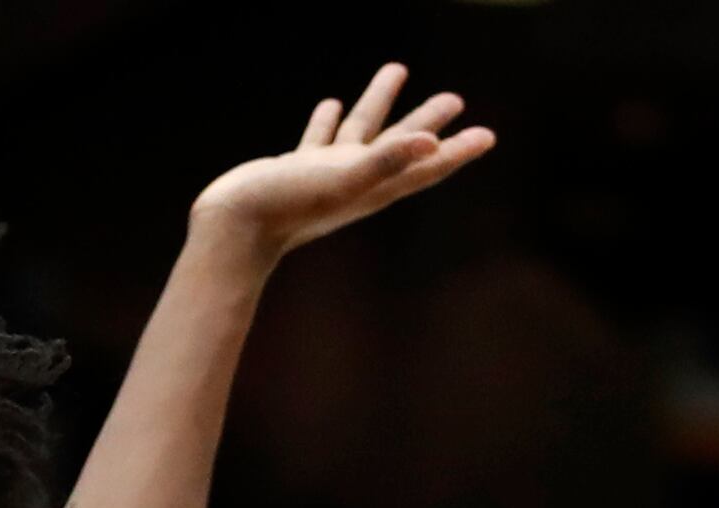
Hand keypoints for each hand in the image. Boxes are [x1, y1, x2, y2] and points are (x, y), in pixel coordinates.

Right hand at [191, 65, 494, 270]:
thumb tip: (430, 142)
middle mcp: (353, 182)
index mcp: (372, 186)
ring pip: (361, 133)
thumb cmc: (287, 206)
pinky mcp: (295, 171)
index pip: (424, 167)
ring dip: (380, 105)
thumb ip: (387, 161)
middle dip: (427, 121)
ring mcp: (324, 176)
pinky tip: (331, 104)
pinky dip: (329, 121)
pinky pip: (320, 139)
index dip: (457, 151)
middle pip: (401, 145)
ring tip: (396, 69)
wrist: (231, 228)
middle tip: (454, 98)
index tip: (487, 136)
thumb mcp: (341, 179)